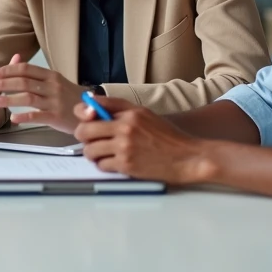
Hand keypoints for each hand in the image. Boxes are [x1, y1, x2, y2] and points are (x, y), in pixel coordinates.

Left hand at [0, 61, 85, 132]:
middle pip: (23, 82)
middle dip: (3, 83)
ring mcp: (55, 102)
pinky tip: (13, 118)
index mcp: (51, 75)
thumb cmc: (70, 96)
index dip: (7, 70)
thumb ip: (35, 74)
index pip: (25, 69)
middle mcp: (52, 86)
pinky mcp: (57, 117)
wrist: (94, 111)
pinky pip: (37, 116)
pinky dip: (24, 116)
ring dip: (8, 99)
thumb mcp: (55, 81)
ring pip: (27, 98)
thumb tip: (15, 61)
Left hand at [73, 95, 212, 183]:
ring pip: (90, 150)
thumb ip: (120, 110)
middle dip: (83, 136)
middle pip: (85, 130)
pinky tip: (112, 163)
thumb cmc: (168, 137)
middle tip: (90, 141)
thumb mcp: (145, 115)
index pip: (95, 106)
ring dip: (92, 153)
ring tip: (101, 154)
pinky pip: (101, 165)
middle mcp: (125, 127)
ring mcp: (125, 147)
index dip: (83, 114)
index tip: (86, 120)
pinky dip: (103, 165)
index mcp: (130, 112)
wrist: (188, 157)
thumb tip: (93, 107)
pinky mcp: (127, 165)